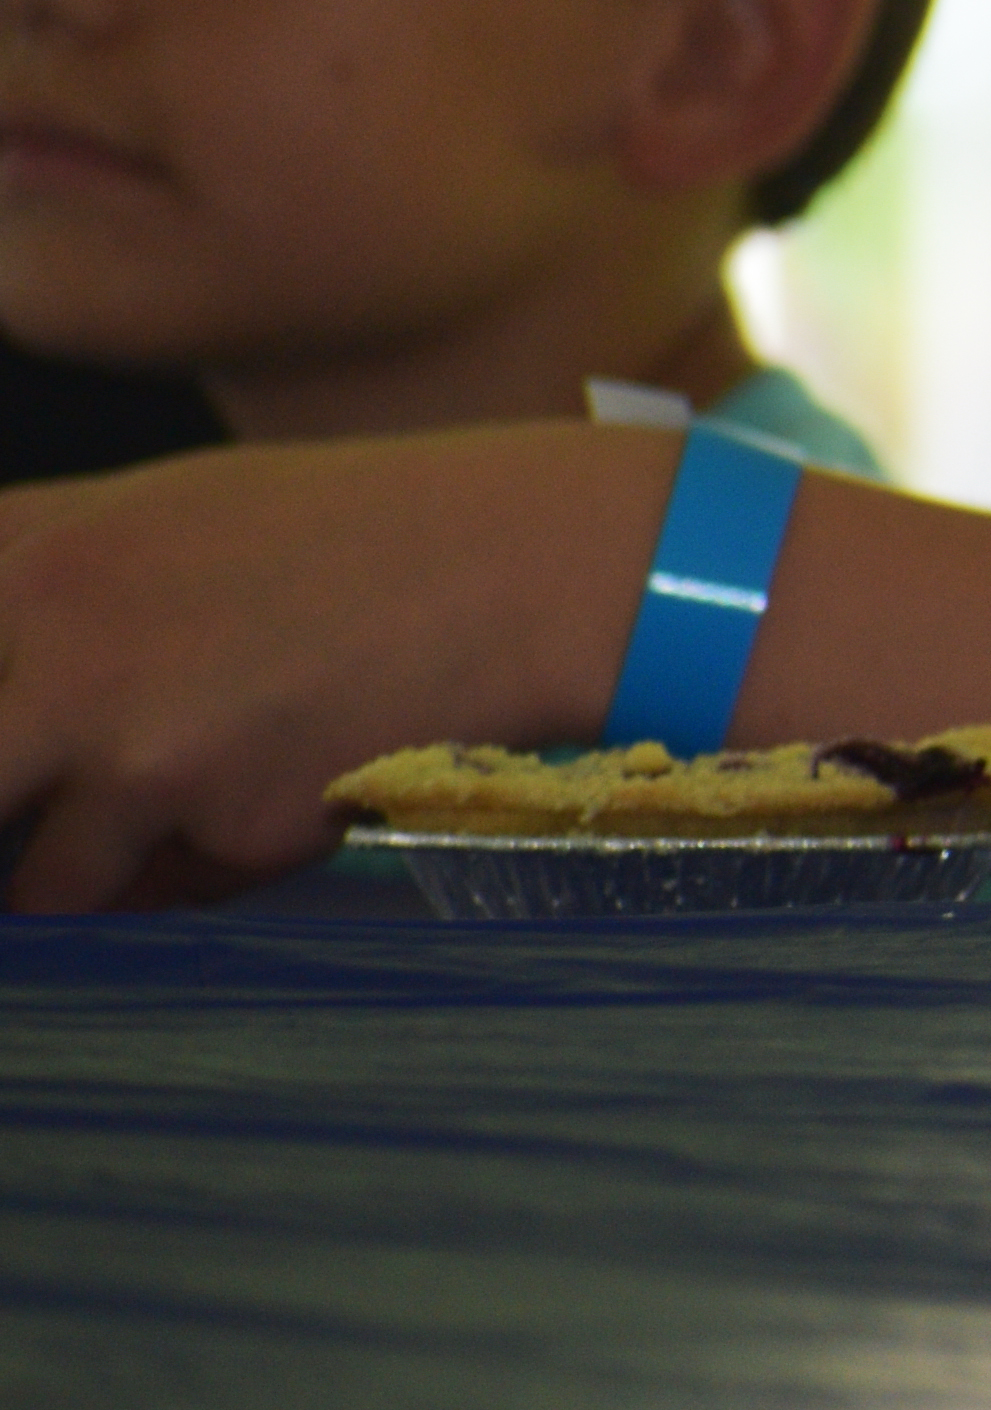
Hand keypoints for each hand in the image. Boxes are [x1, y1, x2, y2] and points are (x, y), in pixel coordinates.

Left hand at [0, 426, 652, 909]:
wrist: (520, 564)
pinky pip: (154, 895)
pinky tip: (277, 795)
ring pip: (34, 885)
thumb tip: (5, 703)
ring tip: (194, 811)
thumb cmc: (350, 537)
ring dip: (88, 878)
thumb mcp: (158, 515)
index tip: (21, 779)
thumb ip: (35, 588)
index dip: (1, 752)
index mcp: (22, 554)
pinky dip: (195, 876)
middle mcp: (42, 642)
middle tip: (59, 831)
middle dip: (19, 824)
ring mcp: (122, 736)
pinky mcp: (208, 815)